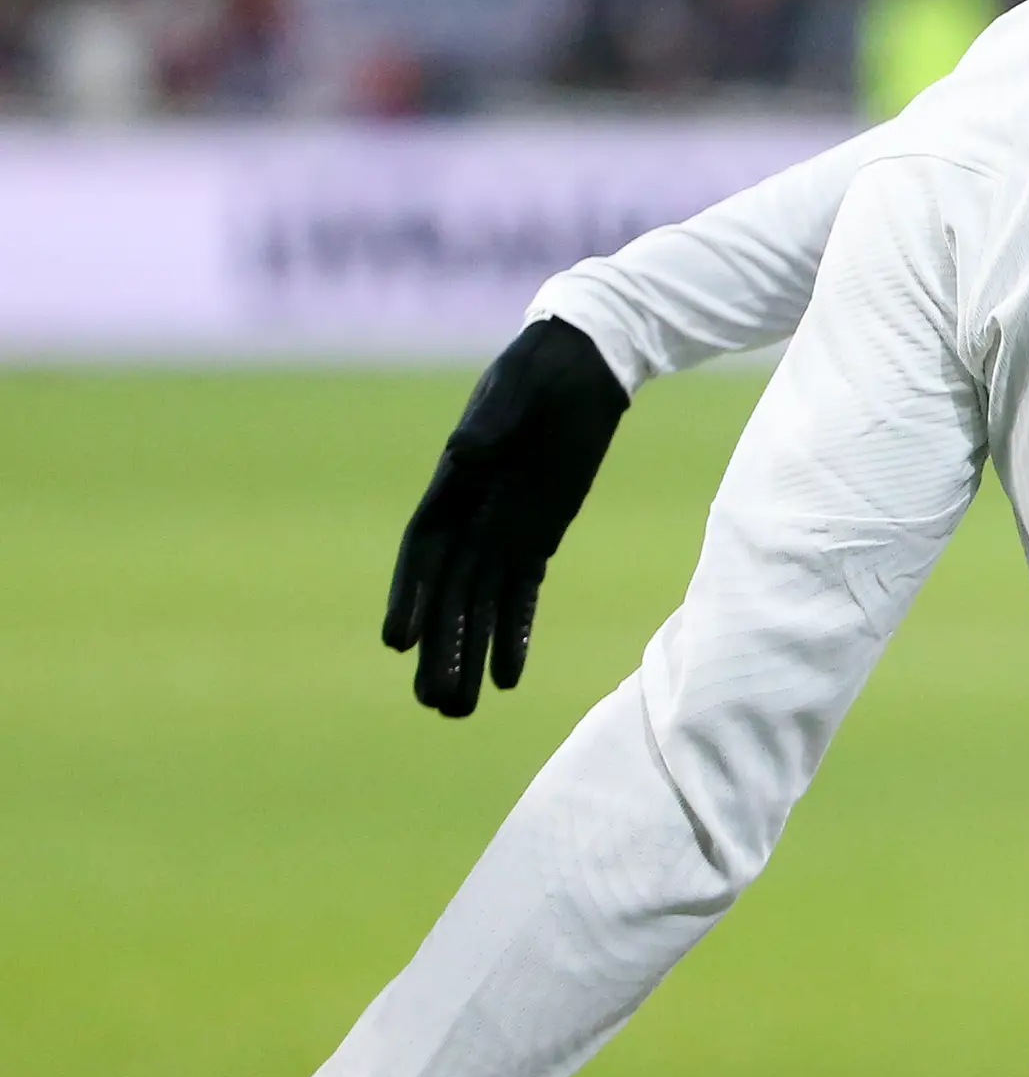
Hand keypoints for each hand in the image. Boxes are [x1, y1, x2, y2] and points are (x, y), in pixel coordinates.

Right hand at [383, 317, 629, 714]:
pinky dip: (515, 634)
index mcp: (451, 485)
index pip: (422, 553)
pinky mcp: (538, 535)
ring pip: (480, 606)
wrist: (582, 364)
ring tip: (458, 712)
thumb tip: (465, 454)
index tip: (397, 642)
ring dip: (470, 656)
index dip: (410, 596)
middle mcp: (468, 517)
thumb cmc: (539, 370)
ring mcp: (502, 529)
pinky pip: (521, 593)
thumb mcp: (518, 389)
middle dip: (441, 649)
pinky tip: (509, 678)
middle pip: (448, 595)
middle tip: (434, 705)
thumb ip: (492, 423)